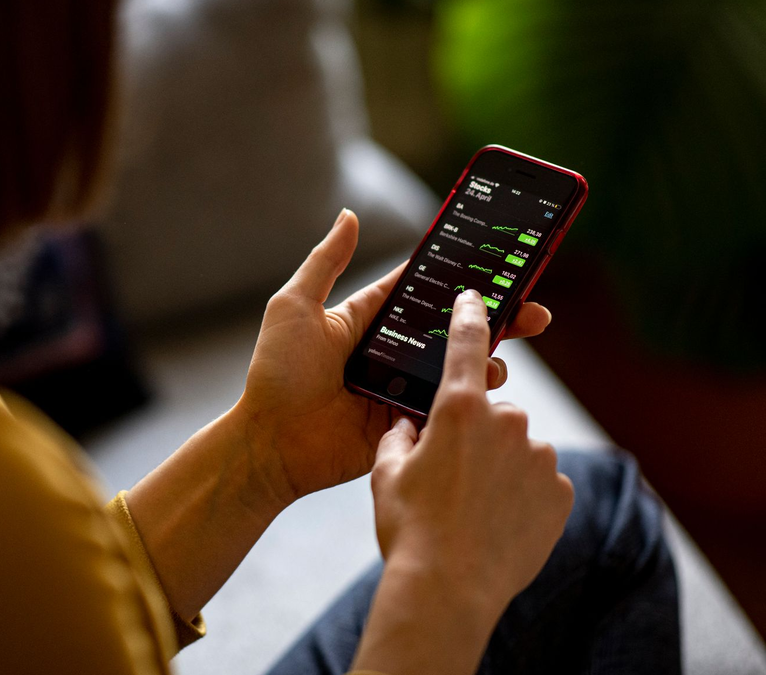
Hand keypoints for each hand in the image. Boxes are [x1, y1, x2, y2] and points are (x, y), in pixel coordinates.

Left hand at [229, 209, 550, 504]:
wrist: (271, 443)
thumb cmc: (276, 373)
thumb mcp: (295, 307)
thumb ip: (325, 261)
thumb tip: (349, 214)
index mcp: (368, 319)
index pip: (423, 290)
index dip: (460, 277)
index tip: (502, 262)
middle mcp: (390, 352)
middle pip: (452, 329)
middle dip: (496, 318)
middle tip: (534, 311)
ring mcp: (401, 389)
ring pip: (457, 368)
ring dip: (489, 359)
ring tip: (502, 357)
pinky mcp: (407, 423)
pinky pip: (447, 407)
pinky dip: (471, 398)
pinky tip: (489, 390)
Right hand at [350, 289, 574, 674]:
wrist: (448, 589)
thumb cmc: (408, 528)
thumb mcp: (386, 474)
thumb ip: (399, 437)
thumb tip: (409, 426)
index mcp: (458, 408)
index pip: (467, 343)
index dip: (471, 316)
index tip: (477, 298)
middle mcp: (506, 422)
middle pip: (492, 413)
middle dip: (475, 436)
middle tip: (449, 478)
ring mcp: (539, 457)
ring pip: (517, 449)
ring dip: (499, 468)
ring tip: (471, 510)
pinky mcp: (560, 492)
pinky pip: (539, 482)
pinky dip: (522, 496)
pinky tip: (497, 523)